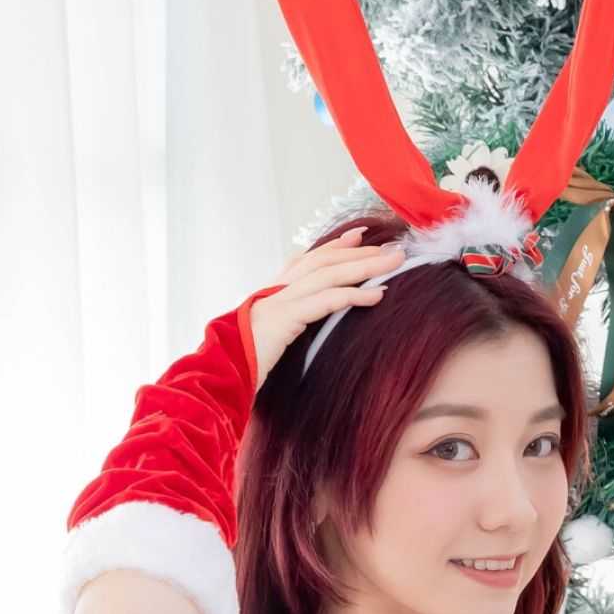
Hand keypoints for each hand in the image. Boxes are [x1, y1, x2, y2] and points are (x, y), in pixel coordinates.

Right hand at [247, 229, 405, 389]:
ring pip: (330, 274)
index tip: (360, 237)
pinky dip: (354, 295)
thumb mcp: (268, 345)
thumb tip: (302, 334)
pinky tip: (378, 294)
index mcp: (272, 294)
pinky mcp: (286, 317)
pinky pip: (327, 301)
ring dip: (366, 267)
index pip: (308, 261)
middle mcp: (276, 291)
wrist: (218, 375)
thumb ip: (286, 331)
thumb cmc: (241, 367)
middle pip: (324, 262)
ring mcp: (280, 300)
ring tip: (395, 263)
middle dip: (360, 252)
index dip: (334, 247)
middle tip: (393, 247)